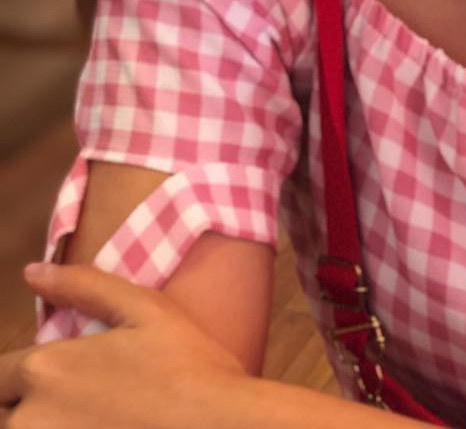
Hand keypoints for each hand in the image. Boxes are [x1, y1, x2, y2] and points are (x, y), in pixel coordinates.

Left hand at [0, 263, 249, 427]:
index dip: (24, 378)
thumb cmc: (190, 366)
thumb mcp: (145, 310)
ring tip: (93, 419)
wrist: (224, 427)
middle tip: (80, 402)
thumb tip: (30, 272)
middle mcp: (32, 420)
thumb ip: (83, 286)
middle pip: (3, 414)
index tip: (63, 382)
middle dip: (28, 407)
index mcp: (47, 369)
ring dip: (45, 427)